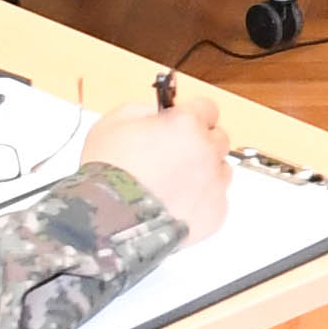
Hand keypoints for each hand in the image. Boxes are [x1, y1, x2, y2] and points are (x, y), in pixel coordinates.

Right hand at [81, 99, 238, 238]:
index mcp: (186, 124)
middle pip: (218, 138)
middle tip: (173, 156)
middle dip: (199, 143)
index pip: (207, 108)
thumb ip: (143, 110)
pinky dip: (201, 200)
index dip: (192, 115)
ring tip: (173, 184)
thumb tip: (159, 114)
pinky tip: (175, 203)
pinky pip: (215, 200)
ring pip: (220, 170)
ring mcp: (214, 184)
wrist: (107, 220)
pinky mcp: (215, 213)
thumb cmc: (107, 173)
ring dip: (203, 172)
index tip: (183, 123)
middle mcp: (207, 151)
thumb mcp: (113, 123)